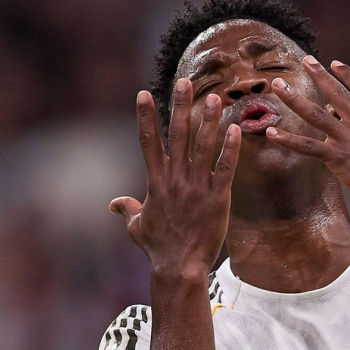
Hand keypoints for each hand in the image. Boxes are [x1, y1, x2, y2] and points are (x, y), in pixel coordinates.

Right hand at [110, 78, 241, 275]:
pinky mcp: (218, 199)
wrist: (179, 267)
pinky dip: (230, 149)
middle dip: (180, 106)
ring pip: (204, 147)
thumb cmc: (158, 248)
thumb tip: (114, 204)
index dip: (146, 116)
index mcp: (156, 182)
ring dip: (209, 120)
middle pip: (178, 135)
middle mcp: (175, 179)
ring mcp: (197, 188)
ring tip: (216, 98)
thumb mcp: (136, 227)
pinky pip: (225, 169)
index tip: (144, 93)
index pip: (148, 141)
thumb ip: (127, 210)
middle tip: (184, 82)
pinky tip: (235, 129)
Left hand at [266, 56, 349, 216]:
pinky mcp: (337, 158)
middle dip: (319, 75)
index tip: (335, 63)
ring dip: (294, 98)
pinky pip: (307, 146)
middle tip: (306, 61)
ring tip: (277, 85)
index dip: (349, 75)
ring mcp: (349, 139)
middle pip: (338, 93)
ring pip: (316, 113)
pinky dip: (288, 140)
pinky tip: (271, 134)